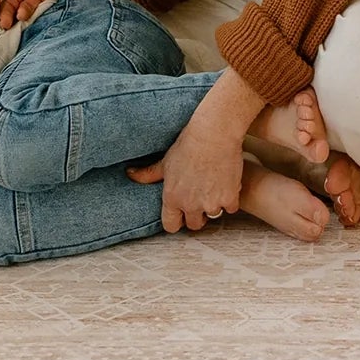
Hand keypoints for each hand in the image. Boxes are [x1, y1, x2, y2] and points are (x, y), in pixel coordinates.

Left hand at [127, 113, 244, 231]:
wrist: (214, 133)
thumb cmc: (188, 143)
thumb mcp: (165, 160)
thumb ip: (148, 173)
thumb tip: (129, 174)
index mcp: (172, 198)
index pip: (171, 226)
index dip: (177, 219)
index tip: (182, 211)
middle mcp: (190, 205)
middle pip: (194, 224)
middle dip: (197, 213)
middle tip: (199, 195)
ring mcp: (211, 203)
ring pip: (213, 215)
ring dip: (214, 204)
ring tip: (213, 185)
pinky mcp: (229, 198)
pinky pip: (230, 208)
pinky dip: (230, 197)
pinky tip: (227, 182)